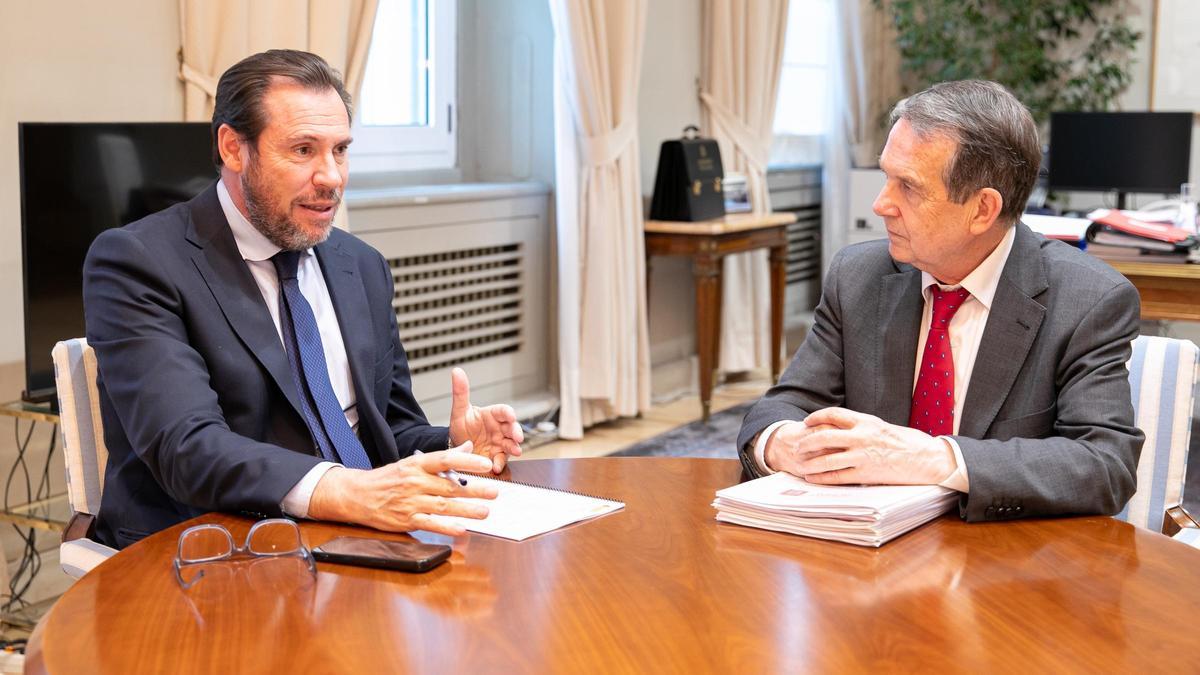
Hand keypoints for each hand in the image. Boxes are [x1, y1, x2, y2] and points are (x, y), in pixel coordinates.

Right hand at [308, 446, 499, 535]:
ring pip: (443, 506)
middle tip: (494, 492)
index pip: (445, 459)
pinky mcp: (406, 520)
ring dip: (466, 510)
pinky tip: (461, 529)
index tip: (486, 464)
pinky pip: (429, 524)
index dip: (467, 461)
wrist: (357, 494)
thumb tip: (468, 445)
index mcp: (417, 464)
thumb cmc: (388, 478)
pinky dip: (446, 527)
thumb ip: (443, 457)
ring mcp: (410, 502)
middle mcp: (415, 482)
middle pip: (449, 486)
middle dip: (474, 490)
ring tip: (485, 511)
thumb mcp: (413, 462)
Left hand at [448, 367, 523, 472]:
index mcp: (492, 415)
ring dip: (514, 447)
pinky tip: (496, 465)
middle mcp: (499, 429)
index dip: (508, 413)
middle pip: (512, 427)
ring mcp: (500, 443)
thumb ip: (460, 392)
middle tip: (517, 436)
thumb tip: (457, 371)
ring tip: (516, 451)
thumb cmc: (462, 427)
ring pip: (512, 443)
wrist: (456, 448)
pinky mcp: (497, 456)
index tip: (510, 415)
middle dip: (516, 432)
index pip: (503, 411)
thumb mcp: (459, 411)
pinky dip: (500, 462)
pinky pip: (502, 459)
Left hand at [772, 407, 956, 484]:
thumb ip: (860, 427)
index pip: (833, 414)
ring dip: (809, 463)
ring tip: (799, 465)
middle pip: (823, 436)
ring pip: (826, 459)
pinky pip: (837, 477)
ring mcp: (863, 456)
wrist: (927, 459)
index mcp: (866, 421)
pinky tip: (812, 478)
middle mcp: (862, 437)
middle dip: (806, 442)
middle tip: (797, 446)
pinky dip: (822, 478)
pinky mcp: (867, 474)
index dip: (816, 417)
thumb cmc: (906, 442)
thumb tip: (838, 428)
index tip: (806, 422)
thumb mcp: (881, 427)